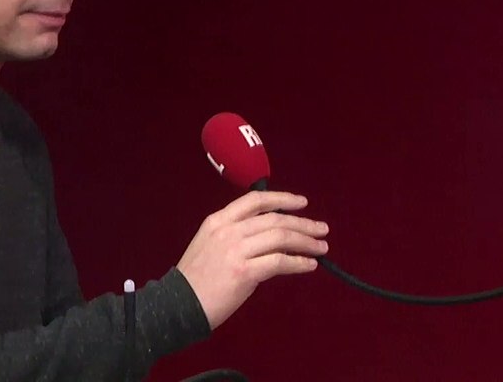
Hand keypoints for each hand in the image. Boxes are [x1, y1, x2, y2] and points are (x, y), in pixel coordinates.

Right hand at [176, 190, 328, 329]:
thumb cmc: (196, 278)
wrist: (179, 303)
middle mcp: (228, 230)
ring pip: (281, 237)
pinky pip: (280, 262)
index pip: (255, 200)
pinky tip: (309, 265)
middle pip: (274, 219)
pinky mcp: (245, 272)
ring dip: (306, 242)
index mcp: (218, 220)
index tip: (302, 203)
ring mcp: (236, 250)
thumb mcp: (209, 244)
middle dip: (303, 223)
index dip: (282, 199)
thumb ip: (235, 234)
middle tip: (322, 229)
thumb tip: (270, 235)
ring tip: (321, 247)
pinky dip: (299, 262)